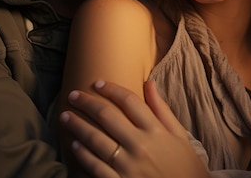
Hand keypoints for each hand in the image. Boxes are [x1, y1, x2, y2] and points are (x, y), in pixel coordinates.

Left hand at [59, 80, 209, 177]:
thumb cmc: (185, 166)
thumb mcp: (179, 135)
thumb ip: (162, 109)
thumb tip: (149, 82)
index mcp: (156, 130)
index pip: (129, 101)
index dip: (111, 89)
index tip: (97, 82)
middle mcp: (141, 145)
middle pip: (107, 116)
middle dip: (86, 103)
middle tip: (73, 95)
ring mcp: (129, 166)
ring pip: (96, 140)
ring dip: (78, 126)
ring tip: (65, 117)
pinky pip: (96, 167)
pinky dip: (83, 155)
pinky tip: (74, 145)